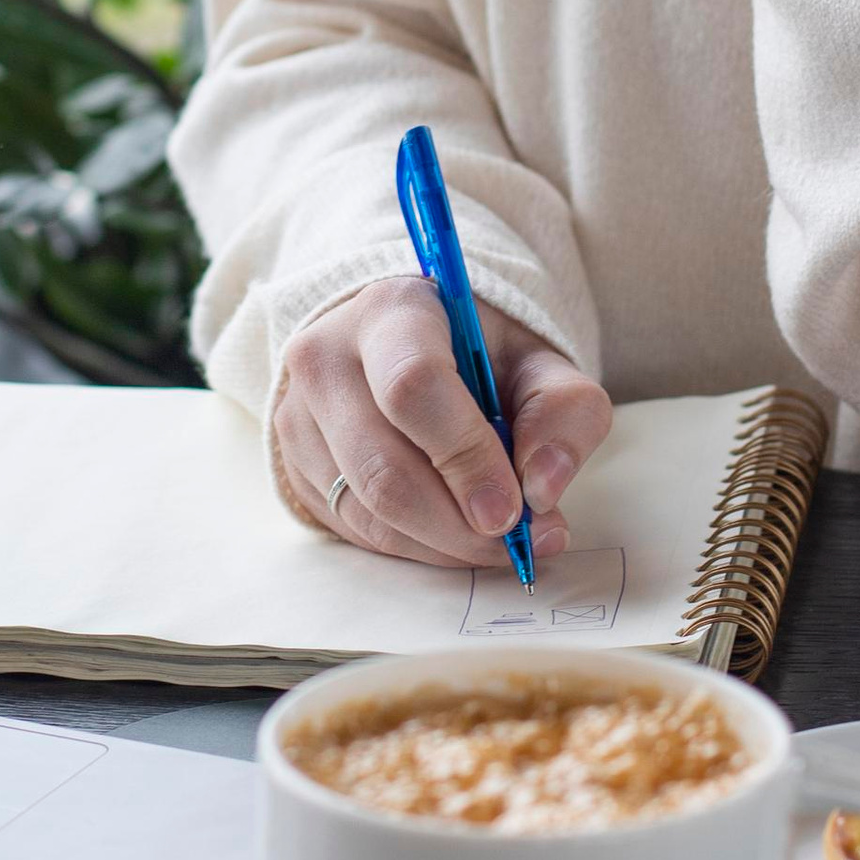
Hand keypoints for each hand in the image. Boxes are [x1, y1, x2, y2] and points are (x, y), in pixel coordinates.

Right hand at [277, 276, 612, 567]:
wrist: (408, 347)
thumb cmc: (479, 356)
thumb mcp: (538, 362)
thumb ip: (562, 412)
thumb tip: (542, 488)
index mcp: (392, 312)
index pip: (413, 386)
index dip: (466, 457)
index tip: (513, 509)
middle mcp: (327, 357)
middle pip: (383, 466)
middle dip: (459, 524)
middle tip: (516, 542)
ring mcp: (300, 415)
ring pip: (368, 509)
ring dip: (443, 544)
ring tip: (497, 542)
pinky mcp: (297, 464)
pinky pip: (356, 528)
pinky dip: (417, 547)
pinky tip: (455, 535)